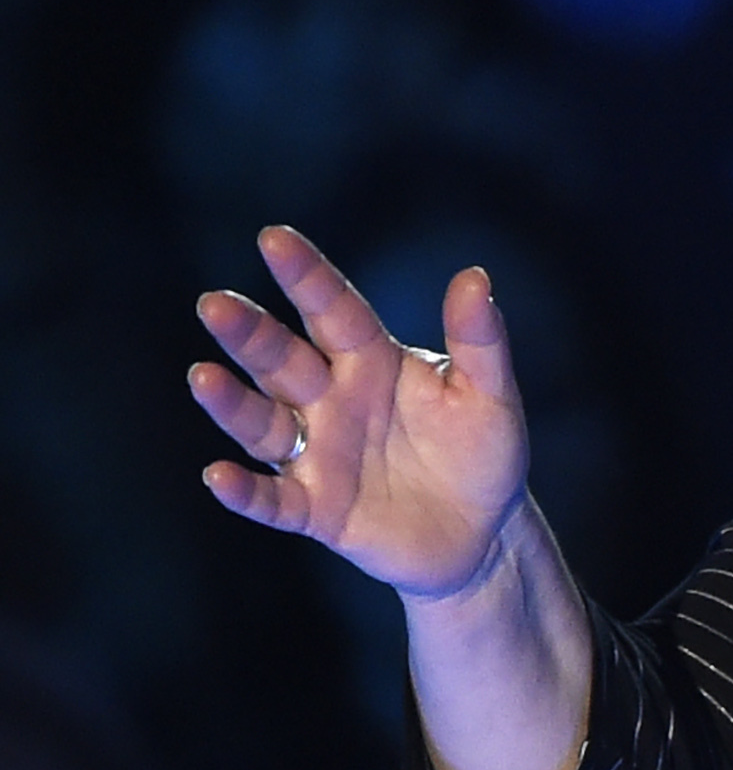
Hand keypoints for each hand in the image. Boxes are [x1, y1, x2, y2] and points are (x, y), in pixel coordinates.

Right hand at [190, 226, 529, 601]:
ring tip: (204, 377)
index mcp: (372, 361)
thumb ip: (479, 339)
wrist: (485, 531)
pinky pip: (274, 501)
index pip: (334, 311)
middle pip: (283, 361)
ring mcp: (319, 455)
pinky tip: (218, 476)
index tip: (273, 238)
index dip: (307, 277)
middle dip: (250, 335)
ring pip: (265, 425)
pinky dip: (247, 491)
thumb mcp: (491, 394)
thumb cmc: (482, 451)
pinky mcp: (317, 510)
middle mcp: (333, 401)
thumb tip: (475, 276)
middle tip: (215, 304)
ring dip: (233, 405)